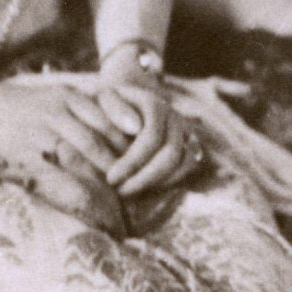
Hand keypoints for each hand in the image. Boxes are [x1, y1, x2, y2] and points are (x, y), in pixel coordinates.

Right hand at [0, 82, 127, 229]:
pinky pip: (55, 172)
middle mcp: (56, 111)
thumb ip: (86, 109)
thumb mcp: (56, 95)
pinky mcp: (25, 151)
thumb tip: (125, 129)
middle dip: (118, 163)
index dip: (126, 142)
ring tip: (117, 193)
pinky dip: (75, 188)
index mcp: (67, 96)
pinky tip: (89, 202)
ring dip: (100, 177)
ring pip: (80, 156)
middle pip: (96, 140)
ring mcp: (39, 131)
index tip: (143, 159)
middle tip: (134, 182)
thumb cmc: (25, 104)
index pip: (106, 120)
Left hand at [95, 78, 203, 197]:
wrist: (120, 100)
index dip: (132, 162)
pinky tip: (144, 190)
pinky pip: (188, 169)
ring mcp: (184, 131)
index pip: (151, 139)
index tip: (110, 178)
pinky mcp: (188, 145)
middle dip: (145, 178)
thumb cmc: (105, 102)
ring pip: (183, 164)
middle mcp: (174, 117)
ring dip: (159, 183)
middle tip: (120, 192)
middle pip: (171, 155)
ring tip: (130, 192)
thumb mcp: (103, 99)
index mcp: (154, 104)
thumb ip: (115, 109)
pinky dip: (170, 182)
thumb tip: (136, 128)